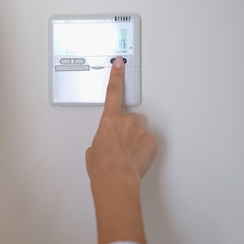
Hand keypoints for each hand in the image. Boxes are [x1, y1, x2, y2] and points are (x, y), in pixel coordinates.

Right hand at [86, 57, 156, 183]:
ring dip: (134, 141)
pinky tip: (135, 159)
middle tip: (120, 144)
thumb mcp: (93, 150)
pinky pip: (147, 143)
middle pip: (130, 118)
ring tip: (127, 155)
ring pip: (139, 132)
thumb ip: (100, 140)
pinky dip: (143, 150)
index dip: (117, 75)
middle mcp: (126, 122)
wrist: (116, 179)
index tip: (120, 63)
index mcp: (108, 120)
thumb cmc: (102, 167)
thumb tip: (104, 145)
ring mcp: (140, 131)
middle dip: (126, 128)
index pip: (113, 91)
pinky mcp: (151, 142)